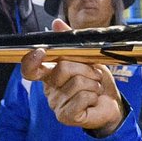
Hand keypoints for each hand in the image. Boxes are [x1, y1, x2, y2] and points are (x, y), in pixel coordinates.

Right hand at [20, 18, 125, 135]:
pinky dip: (93, 96)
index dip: (31, 60)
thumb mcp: (87, 57)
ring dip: (93, 84)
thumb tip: (56, 23)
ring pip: (77, 83)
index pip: (30, 69)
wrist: (111, 104)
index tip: (41, 51)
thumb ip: (71, 41)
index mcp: (50, 74)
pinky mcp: (66, 116)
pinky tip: (93, 100)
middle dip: (86, 68)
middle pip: (63, 68)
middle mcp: (49, 90)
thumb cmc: (96, 82)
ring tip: (95, 88)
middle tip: (94, 75)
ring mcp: (56, 105)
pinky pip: (82, 98)